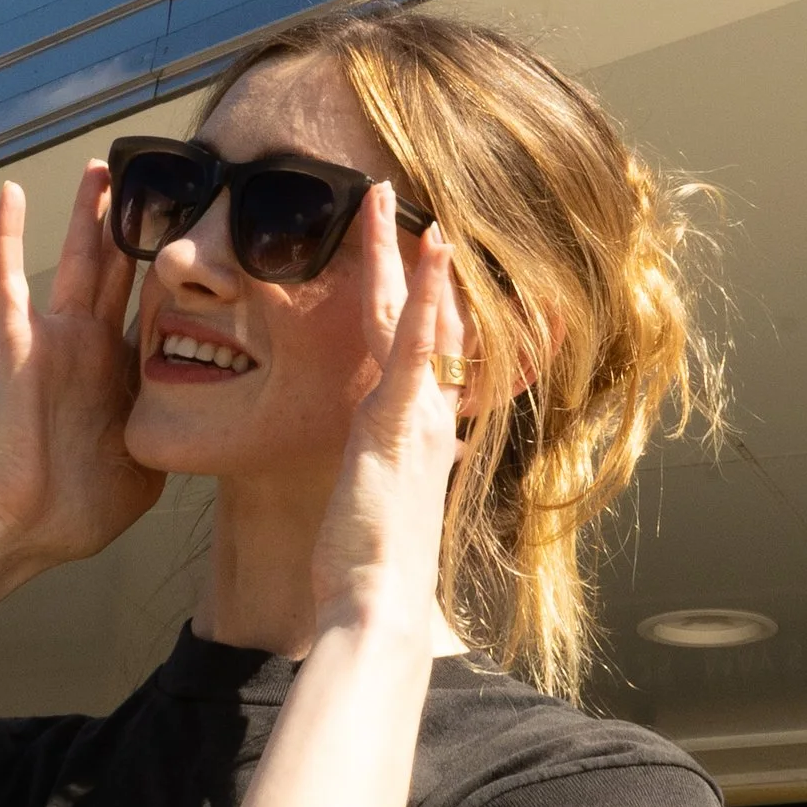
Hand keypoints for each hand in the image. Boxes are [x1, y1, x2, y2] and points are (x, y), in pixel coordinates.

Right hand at [0, 168, 164, 616]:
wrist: (15, 532)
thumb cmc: (72, 511)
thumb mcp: (143, 474)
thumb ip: (170, 441)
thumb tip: (208, 436)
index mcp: (121, 374)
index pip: (156, 311)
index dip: (179, 277)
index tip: (210, 238)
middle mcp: (90, 348)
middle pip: (122, 272)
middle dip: (138, 226)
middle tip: (159, 176)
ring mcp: (53, 342)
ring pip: (77, 263)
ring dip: (86, 214)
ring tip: (101, 166)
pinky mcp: (19, 346)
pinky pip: (8, 283)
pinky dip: (6, 239)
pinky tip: (10, 194)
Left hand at [307, 193, 469, 642]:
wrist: (380, 605)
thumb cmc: (369, 565)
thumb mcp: (378, 505)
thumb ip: (385, 473)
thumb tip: (389, 465)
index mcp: (423, 433)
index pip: (433, 353)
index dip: (434, 304)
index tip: (438, 261)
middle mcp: (434, 416)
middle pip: (433, 322)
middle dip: (424, 264)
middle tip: (420, 210)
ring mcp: (422, 415)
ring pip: (424, 317)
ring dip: (411, 255)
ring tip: (395, 201)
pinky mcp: (402, 421)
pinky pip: (416, 343)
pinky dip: (426, 291)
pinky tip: (429, 247)